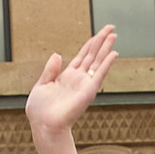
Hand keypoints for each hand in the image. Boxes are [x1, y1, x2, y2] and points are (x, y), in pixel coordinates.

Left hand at [25, 28, 117, 152]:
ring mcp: (84, 84)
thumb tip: (58, 54)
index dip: (91, 43)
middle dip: (102, 41)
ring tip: (114, 35)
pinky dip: (106, 64)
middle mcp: (78, 79)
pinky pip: (99, 74)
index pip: (82, 55)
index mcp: (67, 76)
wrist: (43, 125)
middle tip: (111, 27)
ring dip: (106, 48)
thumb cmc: (40, 110)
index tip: (99, 33)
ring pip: (97, 61)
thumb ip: (50, 70)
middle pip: (93, 55)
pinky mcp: (88, 91)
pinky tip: (113, 54)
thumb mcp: (42, 85)